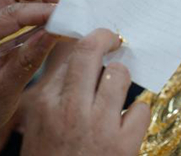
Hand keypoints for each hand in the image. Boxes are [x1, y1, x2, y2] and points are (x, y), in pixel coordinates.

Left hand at [0, 0, 62, 149]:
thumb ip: (25, 63)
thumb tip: (53, 33)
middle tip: (65, 6)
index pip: (11, 13)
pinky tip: (54, 13)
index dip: (43, 10)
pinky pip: (15, 2)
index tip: (67, 18)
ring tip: (63, 6)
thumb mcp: (1, 95)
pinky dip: (37, 0)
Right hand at [21, 29, 150, 155]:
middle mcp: (70, 108)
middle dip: (106, 37)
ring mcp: (98, 124)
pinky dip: (137, 113)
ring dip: (122, 77)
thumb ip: (55, 94)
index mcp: (44, 103)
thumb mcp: (39, 126)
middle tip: (115, 39)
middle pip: (91, 50)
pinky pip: (141, 107)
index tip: (96, 39)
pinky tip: (127, 123)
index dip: (85, 41)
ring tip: (117, 88)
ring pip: (120, 74)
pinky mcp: (123, 142)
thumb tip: (76, 58)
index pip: (67, 54)